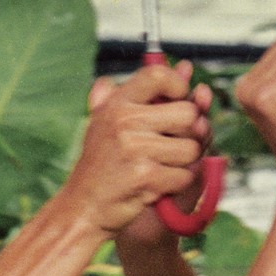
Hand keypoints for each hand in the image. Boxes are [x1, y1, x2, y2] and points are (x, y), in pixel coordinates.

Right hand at [61, 63, 210, 237]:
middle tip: (172, 145)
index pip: (158, 76)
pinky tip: (158, 185)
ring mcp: (134, 149)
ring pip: (192, 148)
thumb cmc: (103, 165)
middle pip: (188, 114)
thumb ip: (147, 94)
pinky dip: (177, 184)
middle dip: (190, 133)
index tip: (180, 100)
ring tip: (162, 166)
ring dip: (185, 163)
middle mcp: (124, 121)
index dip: (180, 86)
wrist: (83, 208)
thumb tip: (185, 67)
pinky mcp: (145, 177)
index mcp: (116, 104)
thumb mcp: (111, 121)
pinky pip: (185, 175)